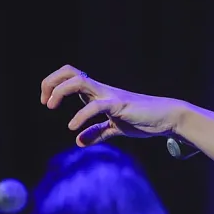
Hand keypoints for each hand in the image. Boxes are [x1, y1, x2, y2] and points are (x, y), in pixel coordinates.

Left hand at [40, 64, 188, 145]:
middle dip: (51, 82)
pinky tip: (73, 127)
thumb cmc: (143, 120)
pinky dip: (80, 116)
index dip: (54, 85)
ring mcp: (110, 95)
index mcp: (98, 93)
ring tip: (52, 107)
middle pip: (70, 72)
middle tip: (47, 103)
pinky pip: (96, 106)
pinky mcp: (119, 105)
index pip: (70, 76)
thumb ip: (97, 133)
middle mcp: (101, 90)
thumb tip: (78, 141)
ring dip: (59, 91)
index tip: (47, 103)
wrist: (167, 117)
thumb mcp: (116, 128)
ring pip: (78, 81)